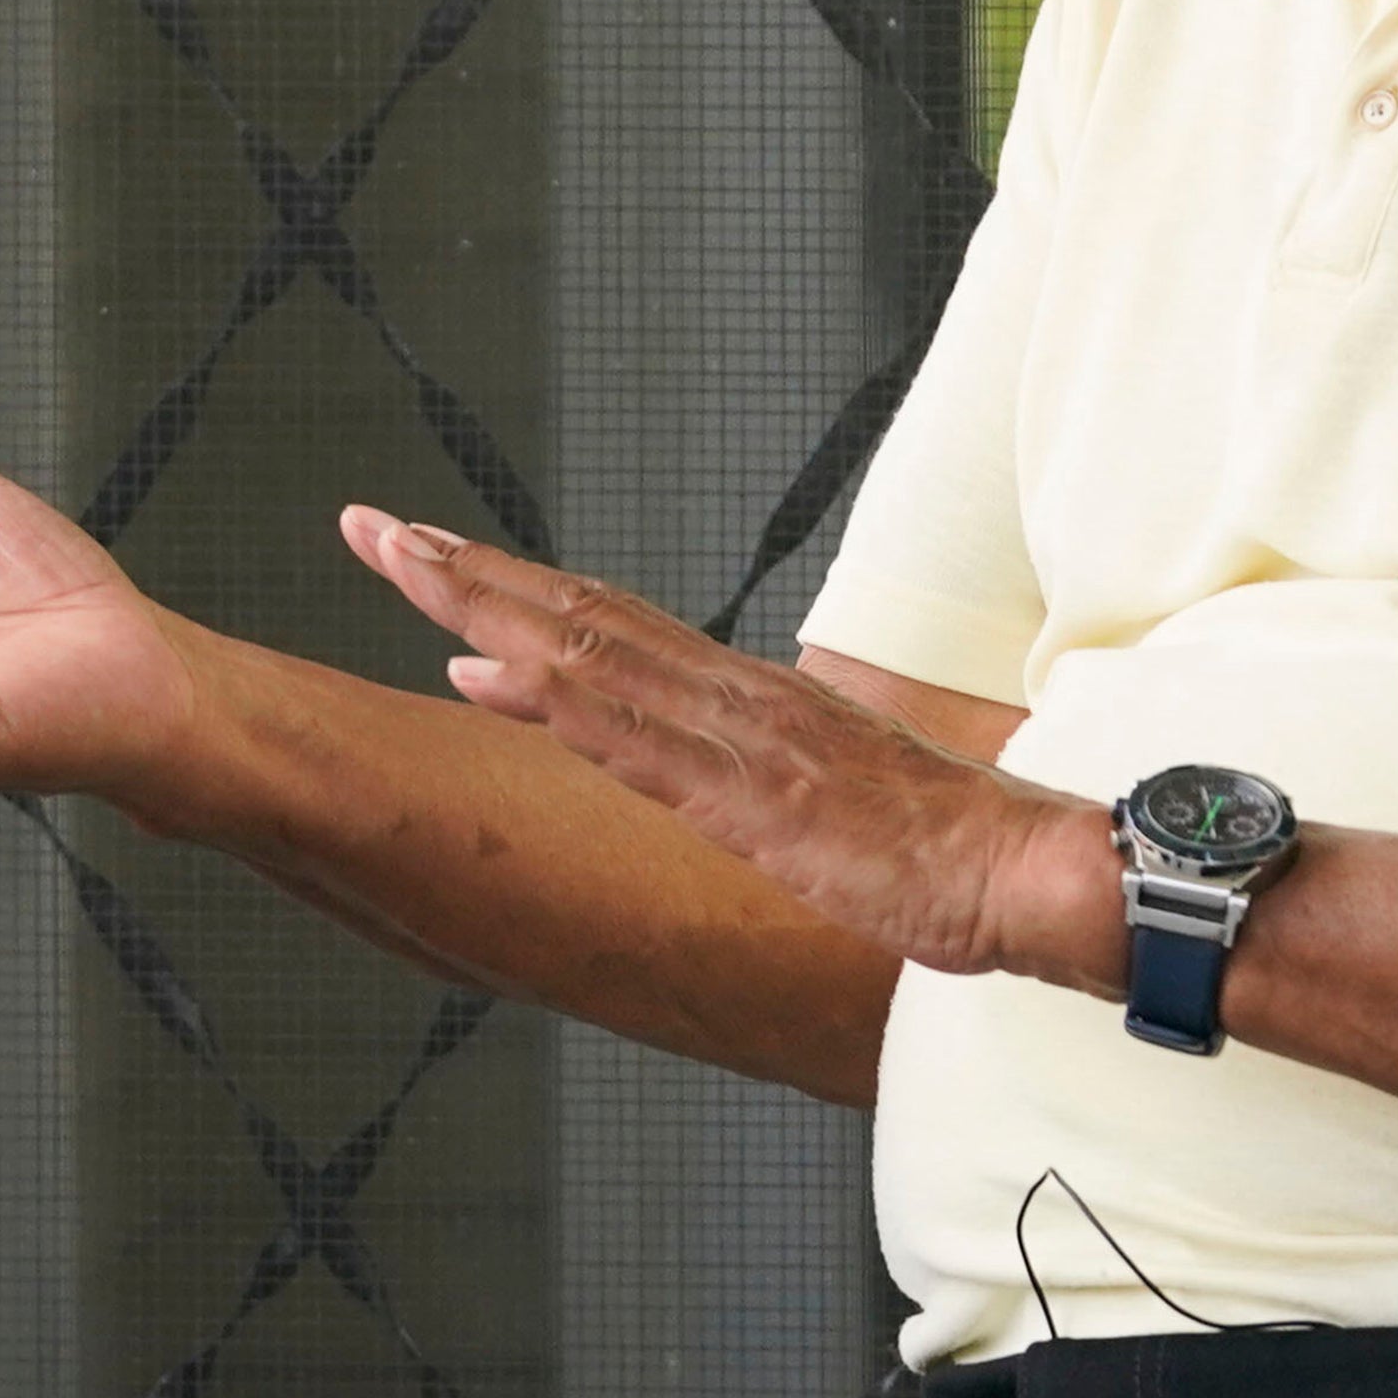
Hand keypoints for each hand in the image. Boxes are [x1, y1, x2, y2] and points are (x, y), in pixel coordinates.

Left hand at [348, 504, 1080, 977]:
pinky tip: (482, 669)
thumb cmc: (944, 849)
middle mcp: (732, 694)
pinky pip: (628, 737)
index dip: (515, 586)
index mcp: (748, 698)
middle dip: (463, 566)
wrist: (1028, 872)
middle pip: (577, 611)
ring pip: (584, 650)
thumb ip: (768, 778)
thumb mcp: (831, 806)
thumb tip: (722, 776)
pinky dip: (546, 697)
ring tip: (396, 560)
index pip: (610, 624)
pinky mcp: (747, 797)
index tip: (434, 554)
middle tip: (368, 525)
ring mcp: (736, 738)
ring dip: (480, 601)